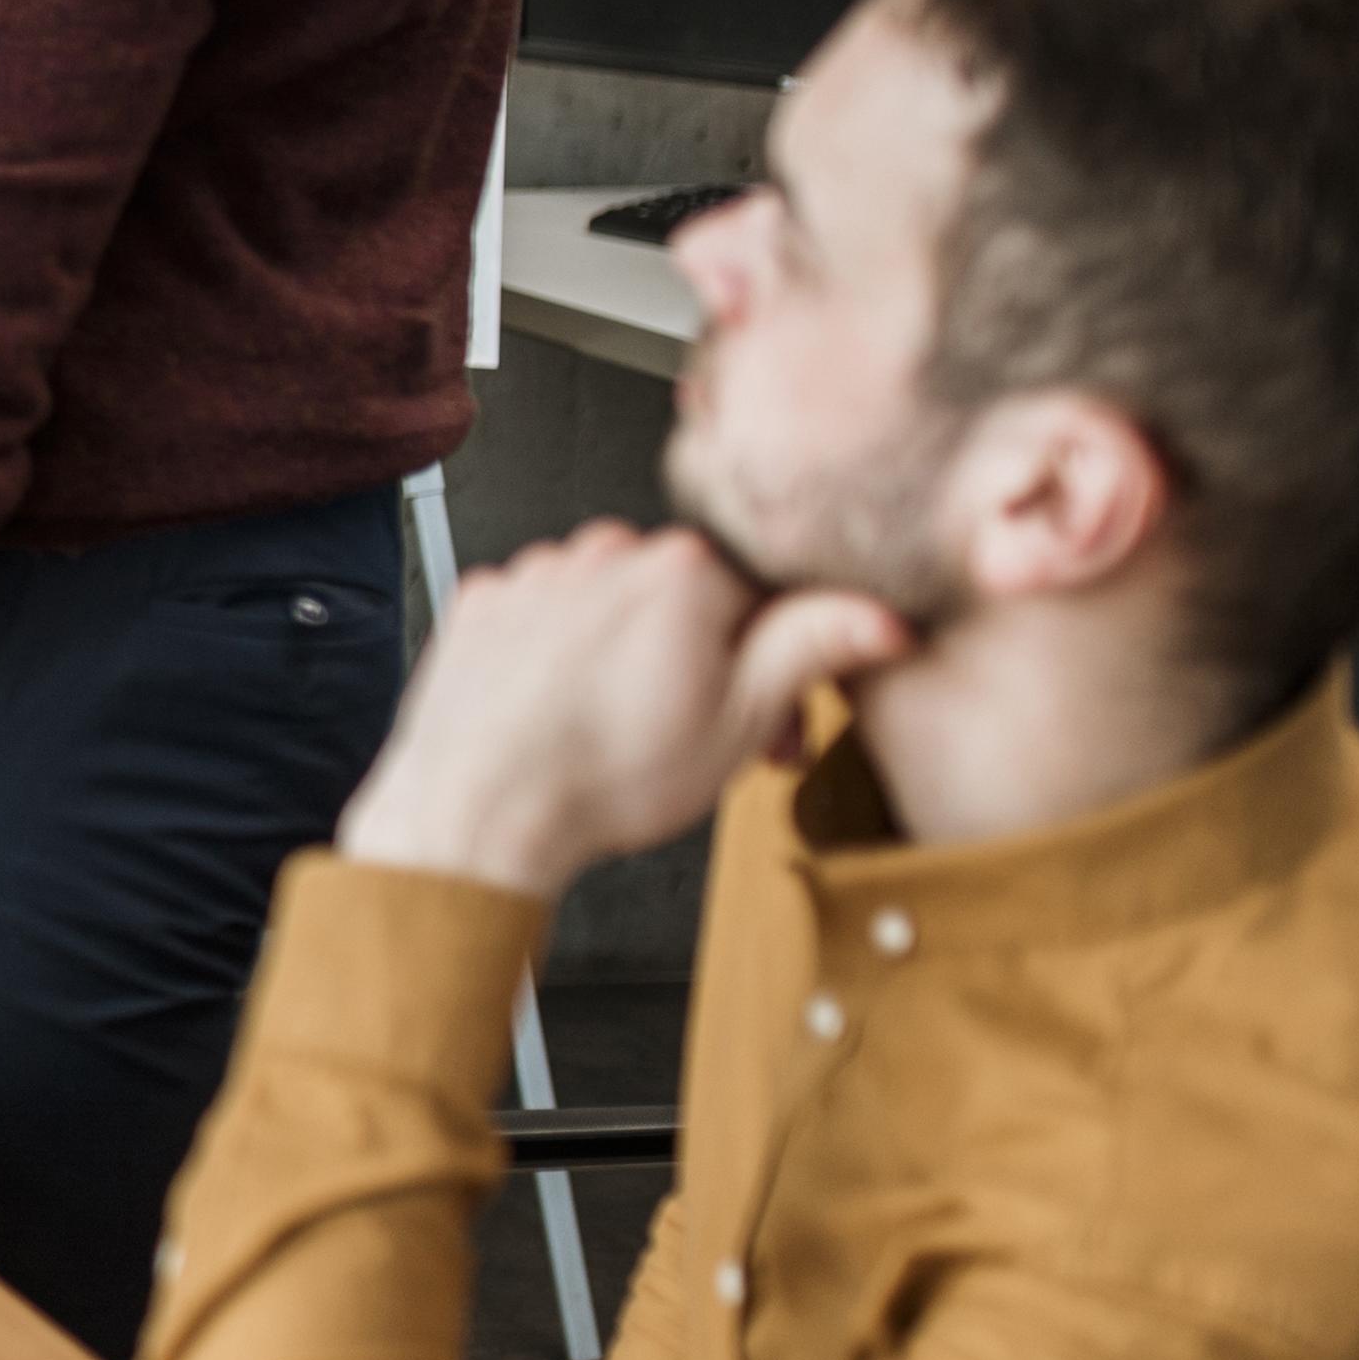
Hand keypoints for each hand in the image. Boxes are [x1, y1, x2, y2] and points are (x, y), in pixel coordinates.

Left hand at [332, 522, 911, 904]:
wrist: (480, 808)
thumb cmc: (603, 778)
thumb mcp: (741, 723)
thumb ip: (812, 649)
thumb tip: (878, 616)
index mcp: (683, 570)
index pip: (762, 601)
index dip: (775, 670)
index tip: (771, 723)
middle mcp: (604, 551)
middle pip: (684, 599)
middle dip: (705, 663)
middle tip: (698, 738)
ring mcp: (537, 571)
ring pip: (610, 605)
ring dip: (630, 655)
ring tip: (620, 729)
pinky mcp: (484, 600)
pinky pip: (543, 616)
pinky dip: (561, 655)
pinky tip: (565, 709)